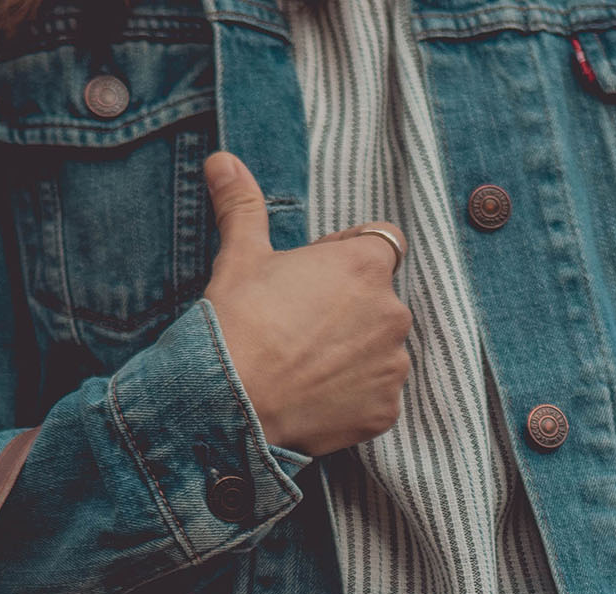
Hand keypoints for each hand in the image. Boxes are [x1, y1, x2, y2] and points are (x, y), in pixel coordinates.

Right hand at [201, 150, 409, 455]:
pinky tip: (314, 397)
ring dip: (353, 354)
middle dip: (349, 310)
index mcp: (367, 265)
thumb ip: (243, 204)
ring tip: (303, 366)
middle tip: (297, 327)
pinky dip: (353, 398)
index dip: (347, 256)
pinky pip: (376, 397)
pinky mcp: (385, 412)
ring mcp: (393, 366)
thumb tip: (222, 160)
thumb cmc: (237, 322)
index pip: (382, 243)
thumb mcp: (240, 256)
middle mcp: (393, 313)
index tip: (312, 277)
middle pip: (379, 302)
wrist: (229, 403)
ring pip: (379, 351)